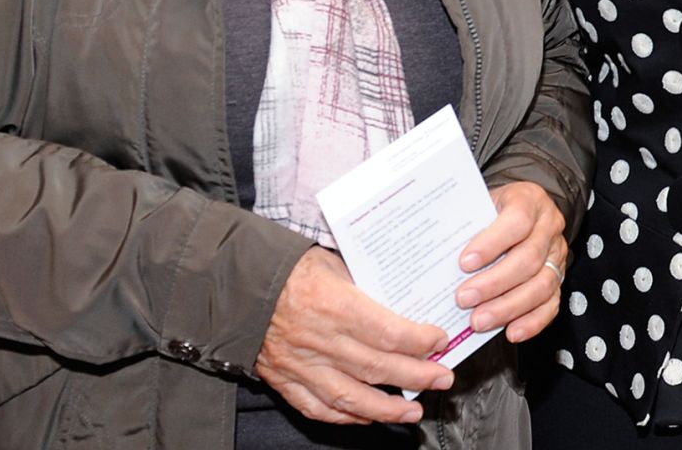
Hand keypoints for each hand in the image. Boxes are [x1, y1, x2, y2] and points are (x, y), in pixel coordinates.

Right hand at [254, 247, 450, 424]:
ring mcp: (301, 366)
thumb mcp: (335, 263)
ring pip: (351, 397)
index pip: (388, 332)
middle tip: (443, 378)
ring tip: (413, 411)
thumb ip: (367, 284)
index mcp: (335, 305)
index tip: (440, 341)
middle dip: (417, 376)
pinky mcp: (284, 381)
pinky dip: (345, 417)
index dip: (419, 342)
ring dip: (387, 409)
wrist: (239, 287)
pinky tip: (367, 417)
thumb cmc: (290, 270)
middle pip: (377, 367)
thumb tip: (404, 298)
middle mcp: (320, 340)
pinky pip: (318, 407)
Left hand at [454, 181, 568, 342]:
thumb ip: (465, 222)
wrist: (523, 209)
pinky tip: (511, 331)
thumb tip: (433, 250)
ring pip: (543, 284)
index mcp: (529, 200)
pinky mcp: (559, 278)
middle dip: (494, 283)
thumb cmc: (494, 209)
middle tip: (464, 299)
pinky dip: (533, 321)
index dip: (492, 243)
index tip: (465, 263)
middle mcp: (548, 226)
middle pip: (529, 258)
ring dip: (509, 307)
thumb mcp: (480, 203)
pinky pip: (552, 303)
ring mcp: (556, 254)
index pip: (517, 220)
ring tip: (479, 321)